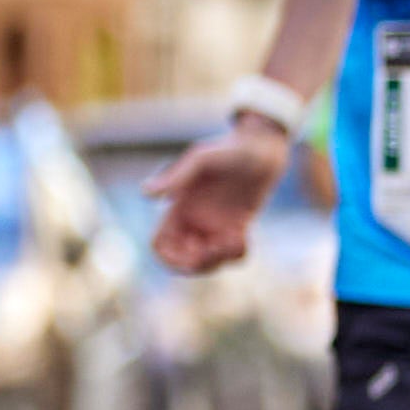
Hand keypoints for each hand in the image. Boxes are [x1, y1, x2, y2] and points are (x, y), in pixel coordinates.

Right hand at [149, 124, 283, 274]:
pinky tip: (245, 236)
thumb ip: (176, 176)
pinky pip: (231, 255)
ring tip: (237, 238)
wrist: (264, 146)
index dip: (170, 258)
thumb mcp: (202, 159)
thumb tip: (145, 193)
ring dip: (221, 259)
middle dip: (200, 263)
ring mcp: (215, 226)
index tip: (192, 251)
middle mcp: (193, 220)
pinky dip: (237, 253)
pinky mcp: (236, 227)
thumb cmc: (230, 147)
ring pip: (208, 262)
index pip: (160, 245)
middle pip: (184, 261)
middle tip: (219, 246)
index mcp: (179, 207)